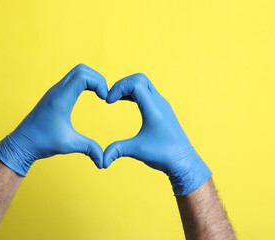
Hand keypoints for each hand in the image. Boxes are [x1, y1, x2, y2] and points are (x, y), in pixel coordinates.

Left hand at [0, 64, 107, 175]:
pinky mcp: (54, 95)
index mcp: (61, 98)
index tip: (105, 99)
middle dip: (98, 79)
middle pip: (81, 69)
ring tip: (100, 95)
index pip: (83, 76)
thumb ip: (89, 149)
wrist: (22, 143)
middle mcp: (57, 90)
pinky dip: (84, 83)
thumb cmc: (43, 143)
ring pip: (76, 72)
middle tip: (105, 94)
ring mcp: (55, 91)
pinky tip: (89, 96)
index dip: (99, 83)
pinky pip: (71, 80)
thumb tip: (104, 162)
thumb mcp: (69, 145)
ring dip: (91, 80)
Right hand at [103, 73, 211, 195]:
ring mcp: (162, 105)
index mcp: (153, 109)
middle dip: (122, 84)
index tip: (108, 102)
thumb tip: (102, 161)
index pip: (135, 84)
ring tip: (114, 99)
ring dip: (128, 87)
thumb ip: (117, 151)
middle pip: (139, 78)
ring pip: (144, 84)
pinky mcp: (162, 109)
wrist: (183, 161)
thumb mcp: (137, 151)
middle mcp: (159, 103)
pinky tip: (124, 102)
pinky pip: (147, 92)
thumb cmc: (163, 155)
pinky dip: (134, 93)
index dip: (118, 89)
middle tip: (110, 97)